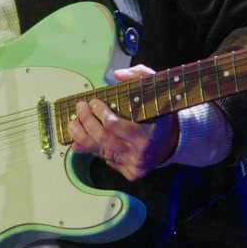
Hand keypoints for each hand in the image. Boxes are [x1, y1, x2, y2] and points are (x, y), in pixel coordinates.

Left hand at [67, 65, 178, 180]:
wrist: (173, 142)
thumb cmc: (161, 115)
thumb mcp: (156, 90)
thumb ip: (139, 76)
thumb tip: (117, 74)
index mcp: (147, 134)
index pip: (113, 125)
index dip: (99, 112)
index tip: (93, 102)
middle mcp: (140, 152)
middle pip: (102, 138)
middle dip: (86, 121)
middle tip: (80, 108)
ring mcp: (135, 165)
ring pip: (101, 151)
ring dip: (82, 136)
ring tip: (73, 124)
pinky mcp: (130, 173)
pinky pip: (106, 160)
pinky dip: (93, 148)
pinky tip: (83, 139)